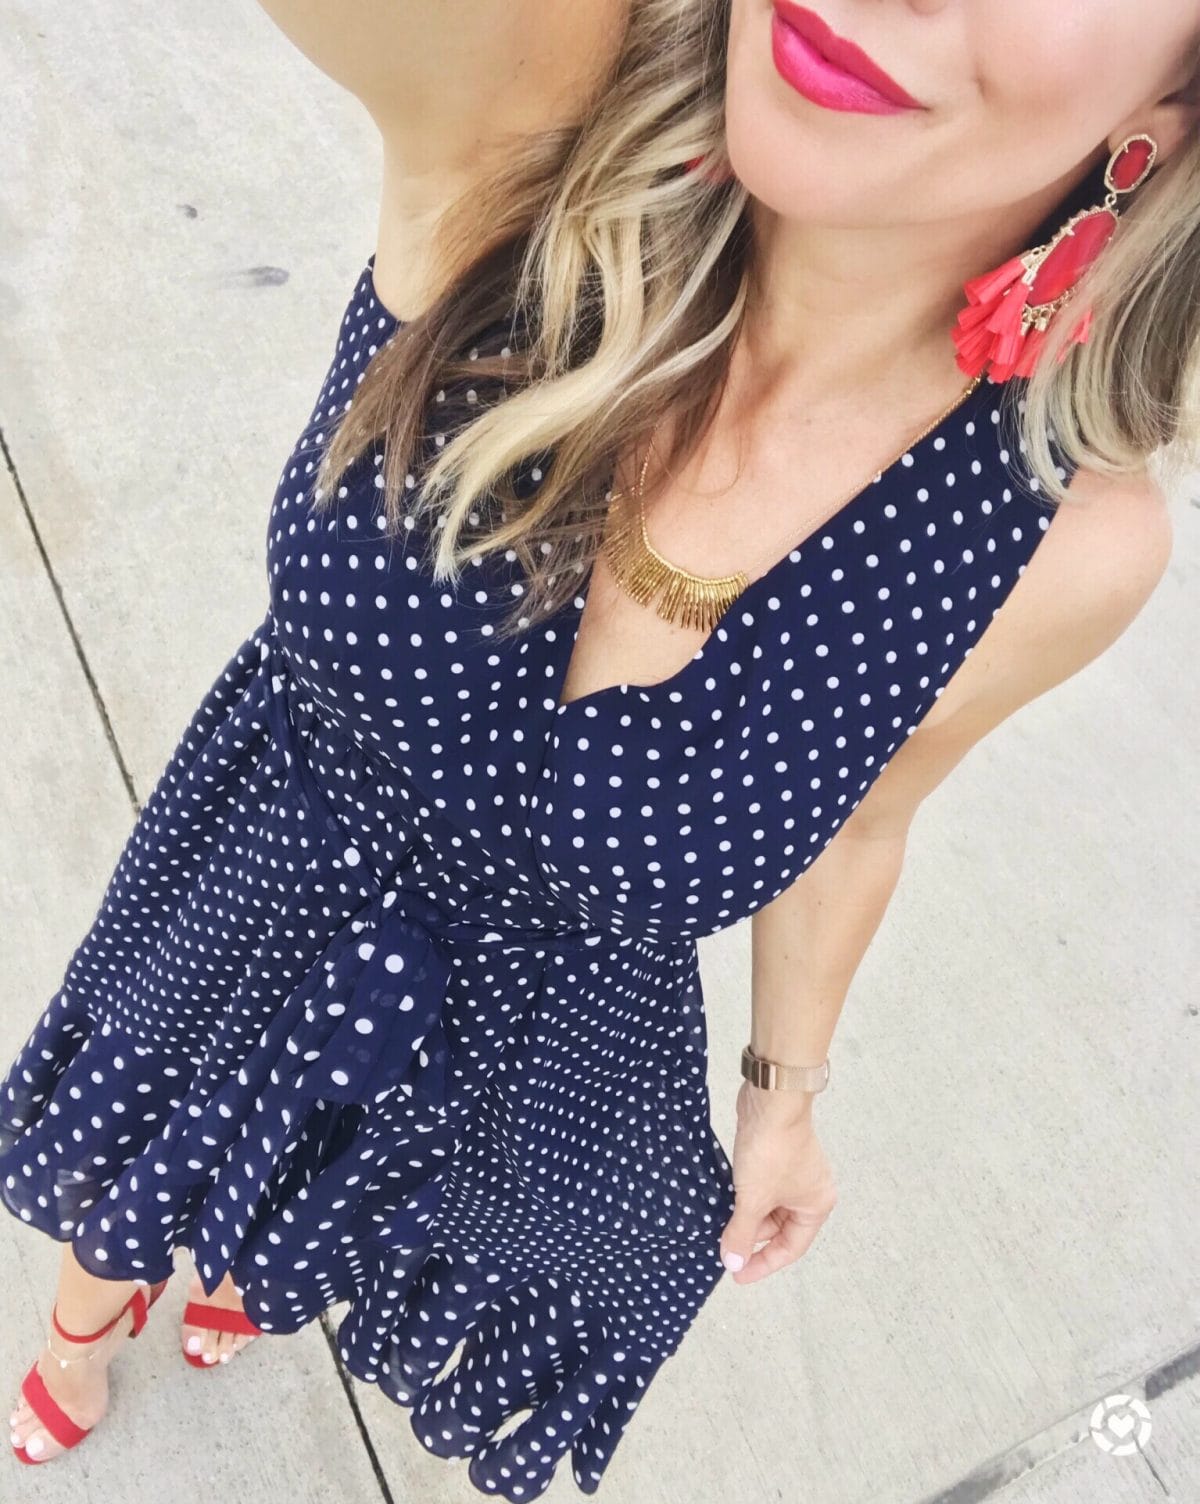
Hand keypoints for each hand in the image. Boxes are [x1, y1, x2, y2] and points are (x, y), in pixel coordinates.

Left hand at [718, 1079, 836, 1284]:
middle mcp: (810, 1191)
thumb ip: (742, 1233)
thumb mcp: (753, 1198)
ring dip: (746, 1216)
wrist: (770, 1100)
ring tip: (720, 1225)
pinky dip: (745, 1197)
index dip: (762, 1264)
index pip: (790, 1249)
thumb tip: (733, 1261)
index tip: (737, 1273)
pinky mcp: (777, 1157)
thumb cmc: (772, 1149)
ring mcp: (794, 1173)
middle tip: (723, 1246)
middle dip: (751, 1237)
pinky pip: (762, 1188)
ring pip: (768, 1207)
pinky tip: (725, 1201)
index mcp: (816, 1206)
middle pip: (779, 1228)